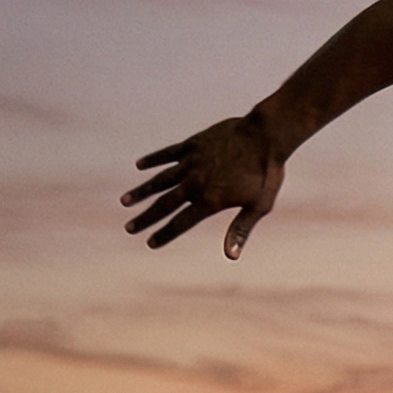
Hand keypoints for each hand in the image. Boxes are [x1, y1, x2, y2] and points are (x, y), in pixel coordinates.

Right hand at [123, 113, 282, 257]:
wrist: (266, 136)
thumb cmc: (267, 174)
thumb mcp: (259, 206)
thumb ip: (240, 229)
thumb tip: (231, 256)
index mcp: (210, 200)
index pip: (182, 223)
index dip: (165, 234)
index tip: (149, 243)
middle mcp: (195, 183)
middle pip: (165, 204)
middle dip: (146, 217)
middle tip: (129, 228)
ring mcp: (191, 162)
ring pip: (160, 179)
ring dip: (142, 191)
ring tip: (125, 201)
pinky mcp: (193, 145)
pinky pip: (168, 153)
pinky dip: (153, 159)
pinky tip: (140, 165)